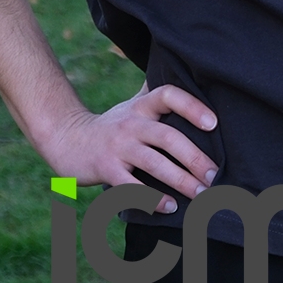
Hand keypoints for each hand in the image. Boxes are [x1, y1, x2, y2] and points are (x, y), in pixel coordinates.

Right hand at [41, 81, 219, 212]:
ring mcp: (118, 147)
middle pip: (167, 136)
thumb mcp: (133, 104)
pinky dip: (152, 199)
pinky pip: (132, 187)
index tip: (213, 123)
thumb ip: (157, 94)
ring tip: (202, 193)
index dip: (192, 106)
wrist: (67, 139)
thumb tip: (187, 74)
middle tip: (215, 174)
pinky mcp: (106, 170)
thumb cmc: (112, 125)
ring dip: (180, 180)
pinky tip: (170, 208)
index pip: (168, 95)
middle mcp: (131, 123)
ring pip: (154, 163)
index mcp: (141, 106)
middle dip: (194, 157)